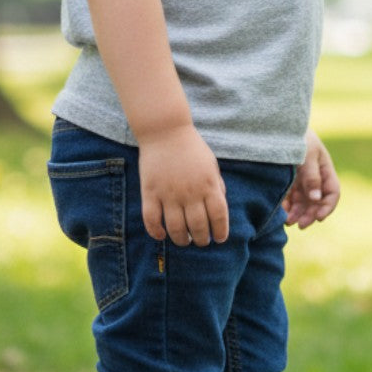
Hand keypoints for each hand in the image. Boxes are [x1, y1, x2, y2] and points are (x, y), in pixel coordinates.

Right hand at [137, 124, 228, 245]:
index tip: (219, 239)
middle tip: (201, 241)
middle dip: (202, 239)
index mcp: (209, 185)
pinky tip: (161, 235)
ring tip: (184, 241)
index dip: (221, 232)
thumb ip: (217, 187)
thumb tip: (219, 210)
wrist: (166, 130)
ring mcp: (169, 194)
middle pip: (198, 227)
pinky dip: (156, 232)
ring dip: (181, 240)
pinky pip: (151, 219)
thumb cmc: (192, 148)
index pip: (219, 217)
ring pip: (176, 228)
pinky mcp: (150, 192)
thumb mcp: (212, 166)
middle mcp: (190, 193)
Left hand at [284, 129, 339, 228]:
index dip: (327, 206)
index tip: (319, 218)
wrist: (275, 127)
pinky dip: (286, 208)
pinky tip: (280, 214)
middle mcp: (314, 178)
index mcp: (324, 169)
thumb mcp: (306, 154)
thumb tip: (316, 198)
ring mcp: (300, 180)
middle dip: (310, 214)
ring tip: (287, 222)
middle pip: (317, 201)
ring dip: (297, 214)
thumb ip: (311, 176)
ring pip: (302, 203)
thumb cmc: (296, 137)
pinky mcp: (286, 182)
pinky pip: (288, 199)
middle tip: (300, 225)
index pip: (332, 192)